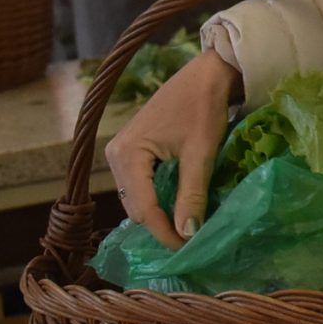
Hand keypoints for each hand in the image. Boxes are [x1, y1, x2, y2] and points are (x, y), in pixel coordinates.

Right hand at [107, 45, 239, 247]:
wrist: (206, 74)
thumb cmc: (204, 107)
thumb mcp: (201, 154)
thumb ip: (192, 195)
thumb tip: (187, 234)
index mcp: (127, 154)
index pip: (143, 208)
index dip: (165, 232)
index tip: (188, 249)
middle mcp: (116, 154)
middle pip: (136, 206)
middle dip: (161, 226)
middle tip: (190, 241)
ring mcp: (120, 153)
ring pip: (137, 199)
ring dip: (159, 215)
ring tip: (186, 229)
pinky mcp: (131, 152)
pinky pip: (140, 186)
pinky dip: (158, 199)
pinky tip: (177, 208)